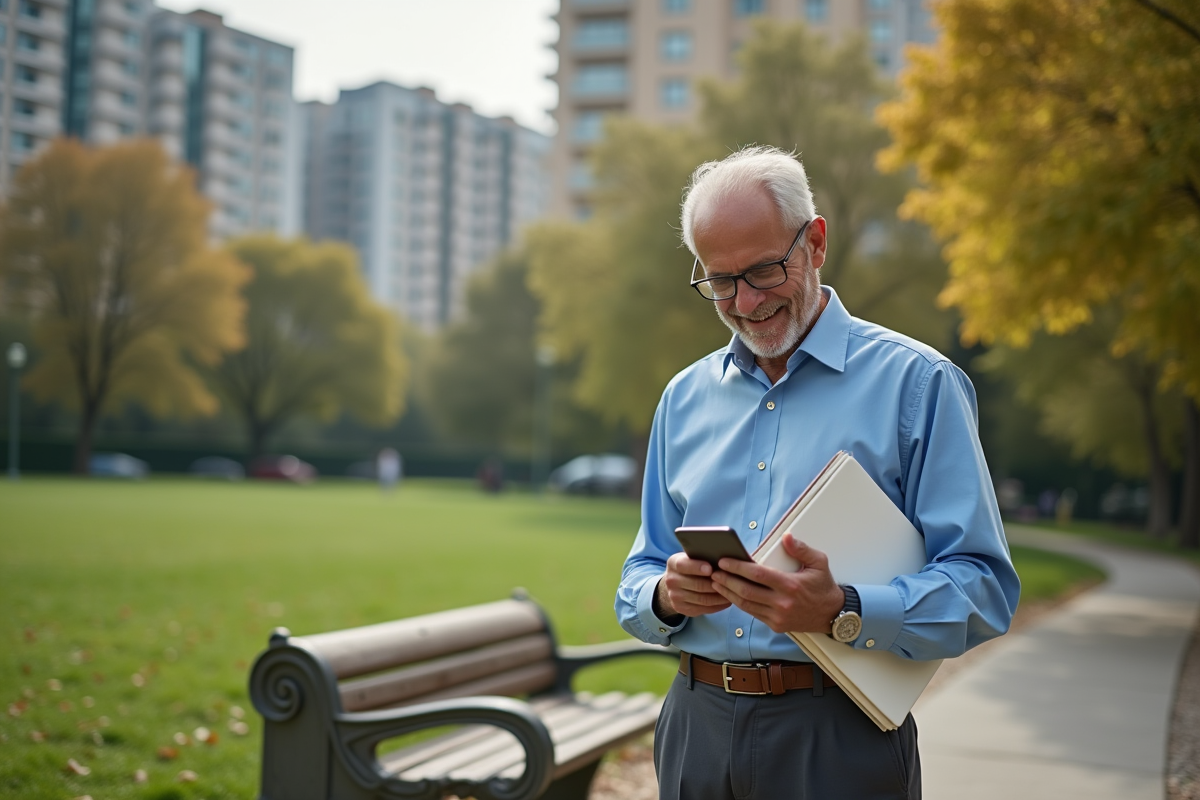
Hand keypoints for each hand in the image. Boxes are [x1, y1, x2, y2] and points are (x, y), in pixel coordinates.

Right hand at [655, 552, 732, 618]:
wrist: (674, 584)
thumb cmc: (689, 566)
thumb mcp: (690, 557)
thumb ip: (701, 556)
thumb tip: (724, 558)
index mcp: (673, 564)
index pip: (683, 565)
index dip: (697, 567)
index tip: (711, 568)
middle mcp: (671, 581)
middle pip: (697, 585)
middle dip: (716, 584)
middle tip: (731, 582)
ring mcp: (675, 597)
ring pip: (703, 599)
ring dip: (720, 596)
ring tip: (733, 592)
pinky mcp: (682, 609)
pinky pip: (704, 609)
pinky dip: (718, 606)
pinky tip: (727, 600)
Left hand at [710, 535, 843, 633]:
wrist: (833, 614)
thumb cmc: (824, 587)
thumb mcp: (819, 562)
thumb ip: (801, 548)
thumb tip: (786, 537)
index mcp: (791, 585)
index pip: (758, 575)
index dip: (738, 568)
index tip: (724, 561)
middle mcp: (782, 603)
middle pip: (746, 591)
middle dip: (726, 581)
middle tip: (713, 572)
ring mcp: (778, 616)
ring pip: (746, 605)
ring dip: (728, 593)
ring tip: (716, 583)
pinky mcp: (776, 625)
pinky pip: (753, 613)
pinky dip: (739, 603)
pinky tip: (731, 594)